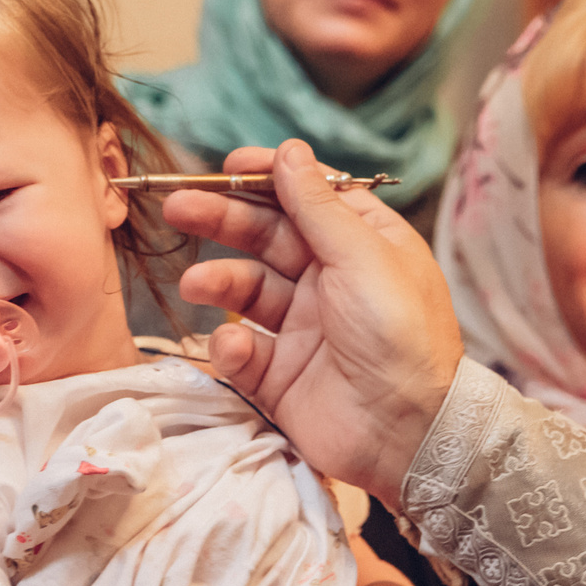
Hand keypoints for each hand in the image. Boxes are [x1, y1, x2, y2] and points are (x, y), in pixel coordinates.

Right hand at [164, 141, 463, 495]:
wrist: (407, 434)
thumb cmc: (400, 335)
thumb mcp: (363, 256)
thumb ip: (318, 206)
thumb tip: (290, 151)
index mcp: (362, 245)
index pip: (307, 199)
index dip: (268, 180)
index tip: (228, 167)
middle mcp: (330, 280)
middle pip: (266, 237)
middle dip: (222, 220)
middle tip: (177, 207)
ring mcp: (303, 327)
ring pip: (246, 290)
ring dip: (218, 281)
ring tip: (196, 285)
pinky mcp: (280, 374)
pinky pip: (242, 350)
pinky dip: (231, 346)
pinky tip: (238, 348)